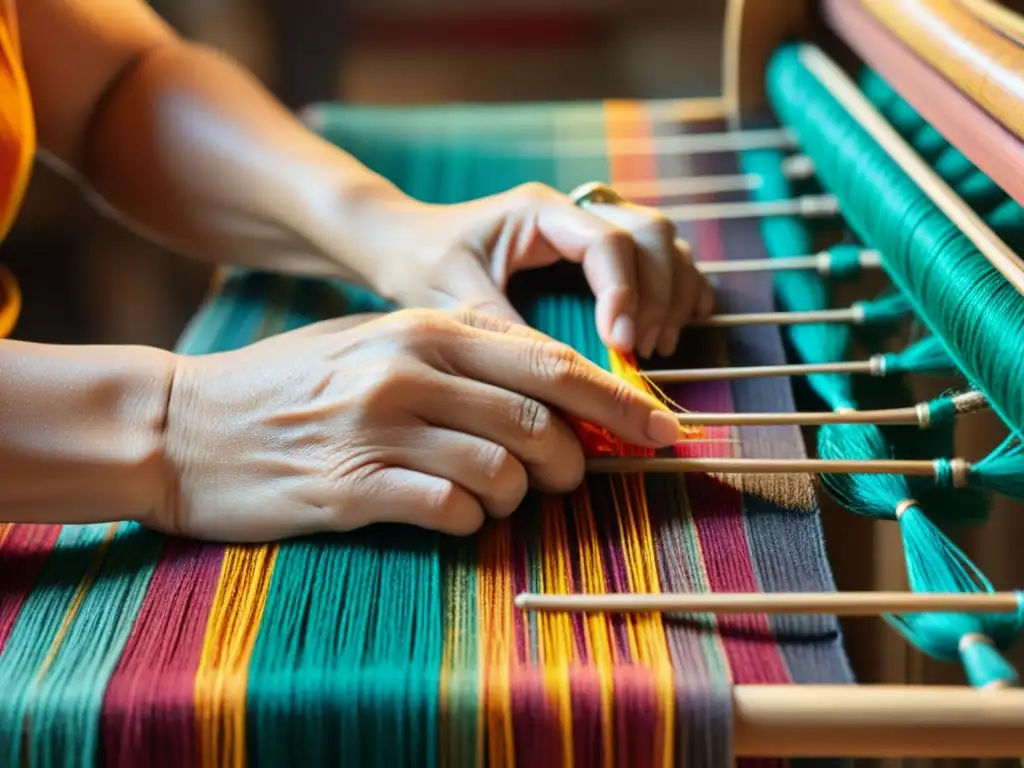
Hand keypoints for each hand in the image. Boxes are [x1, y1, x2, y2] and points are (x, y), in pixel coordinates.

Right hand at [159, 308, 680, 541]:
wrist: (183, 424)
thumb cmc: (288, 385)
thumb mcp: (372, 342)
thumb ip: (454, 357)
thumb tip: (544, 390)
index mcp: (422, 328)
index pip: (549, 362)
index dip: (618, 401)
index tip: (665, 431)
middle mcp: (408, 370)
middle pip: (539, 420)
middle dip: (572, 460)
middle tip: (566, 478)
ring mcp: (378, 429)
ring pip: (503, 470)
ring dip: (517, 496)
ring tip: (496, 498)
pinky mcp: (350, 488)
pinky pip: (450, 510)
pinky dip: (469, 520)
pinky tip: (451, 515)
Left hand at [367, 183, 714, 359]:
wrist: (407, 246)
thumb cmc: (423, 266)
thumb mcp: (452, 300)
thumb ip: (505, 330)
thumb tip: (561, 376)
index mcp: (539, 211)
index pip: (605, 241)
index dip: (625, 293)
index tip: (623, 345)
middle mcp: (573, 211)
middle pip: (649, 233)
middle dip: (659, 294)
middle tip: (644, 351)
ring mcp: (589, 227)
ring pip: (662, 242)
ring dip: (673, 293)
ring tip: (658, 347)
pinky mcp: (595, 253)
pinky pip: (657, 258)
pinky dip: (676, 289)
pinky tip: (678, 326)